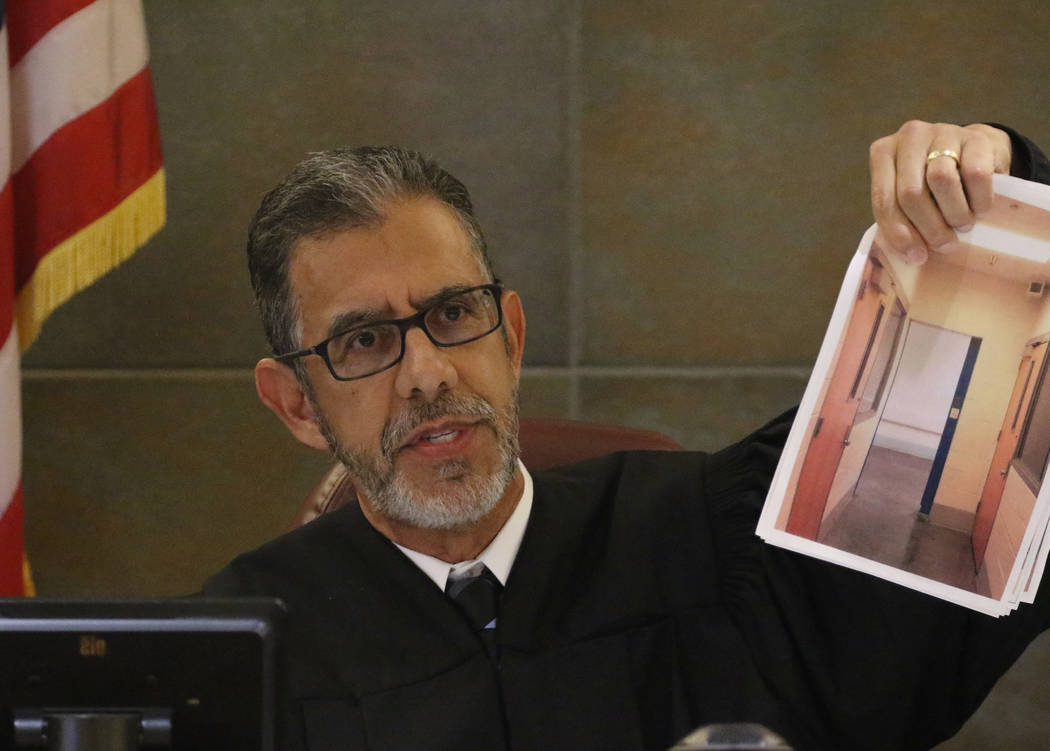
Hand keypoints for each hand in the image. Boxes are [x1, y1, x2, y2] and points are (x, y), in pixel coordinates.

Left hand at [869, 121, 1011, 262]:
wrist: (972, 152)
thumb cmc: (931, 182)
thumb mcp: (907, 194)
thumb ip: (901, 216)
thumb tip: (912, 255)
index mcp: (883, 153)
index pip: (884, 199)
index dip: (899, 233)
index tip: (917, 256)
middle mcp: (909, 137)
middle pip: (911, 193)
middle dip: (929, 227)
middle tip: (945, 245)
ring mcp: (942, 131)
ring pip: (942, 181)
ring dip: (954, 214)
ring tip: (962, 226)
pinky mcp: (975, 136)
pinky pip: (976, 174)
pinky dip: (979, 200)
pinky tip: (980, 210)